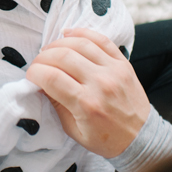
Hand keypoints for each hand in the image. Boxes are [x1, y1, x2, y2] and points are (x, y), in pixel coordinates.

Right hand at [26, 27, 149, 157]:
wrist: (141, 138)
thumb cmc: (105, 139)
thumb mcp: (73, 130)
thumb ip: (56, 105)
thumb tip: (40, 84)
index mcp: (86, 104)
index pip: (51, 78)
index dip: (34, 73)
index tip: (31, 76)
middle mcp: (100, 83)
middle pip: (62, 57)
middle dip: (42, 57)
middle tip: (37, 64)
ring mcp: (113, 70)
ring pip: (80, 44)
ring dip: (58, 43)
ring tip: (50, 51)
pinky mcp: (123, 63)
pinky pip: (101, 40)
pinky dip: (82, 33)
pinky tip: (68, 34)